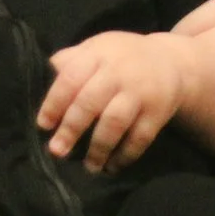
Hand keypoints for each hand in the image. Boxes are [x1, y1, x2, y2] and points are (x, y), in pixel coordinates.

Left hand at [38, 30, 187, 170]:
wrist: (171, 60)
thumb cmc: (121, 58)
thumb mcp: (97, 48)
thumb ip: (71, 60)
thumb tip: (43, 75)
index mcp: (99, 54)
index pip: (72, 77)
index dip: (55, 102)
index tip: (43, 125)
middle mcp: (120, 71)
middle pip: (91, 101)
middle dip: (71, 128)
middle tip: (57, 151)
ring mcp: (141, 91)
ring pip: (115, 121)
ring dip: (99, 147)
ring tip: (89, 167)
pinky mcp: (159, 110)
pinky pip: (141, 137)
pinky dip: (126, 155)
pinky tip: (112, 167)